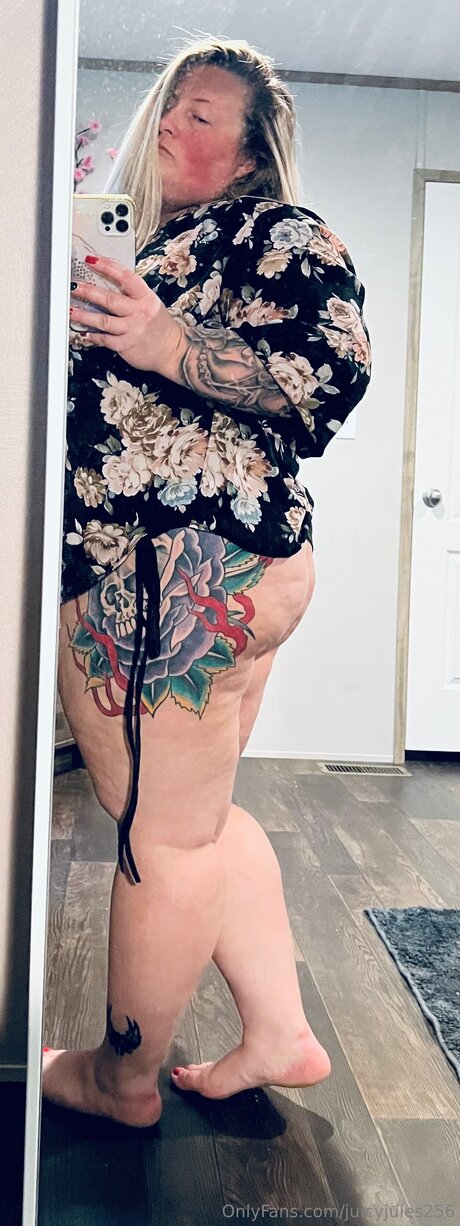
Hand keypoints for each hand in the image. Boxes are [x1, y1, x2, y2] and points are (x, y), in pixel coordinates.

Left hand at [69, 255, 180, 372]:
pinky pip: (105, 339)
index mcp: (146, 298)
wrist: (173, 351)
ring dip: (84, 315)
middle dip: (88, 292)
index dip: (107, 267)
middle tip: (73, 286)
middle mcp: (139, 313)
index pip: (125, 277)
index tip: (92, 260)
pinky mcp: (126, 346)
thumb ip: (131, 294)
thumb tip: (106, 281)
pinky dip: (93, 336)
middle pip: (110, 299)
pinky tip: (84, 332)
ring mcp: (132, 330)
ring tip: (71, 310)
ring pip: (103, 321)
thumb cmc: (159, 327)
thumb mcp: (151, 304)